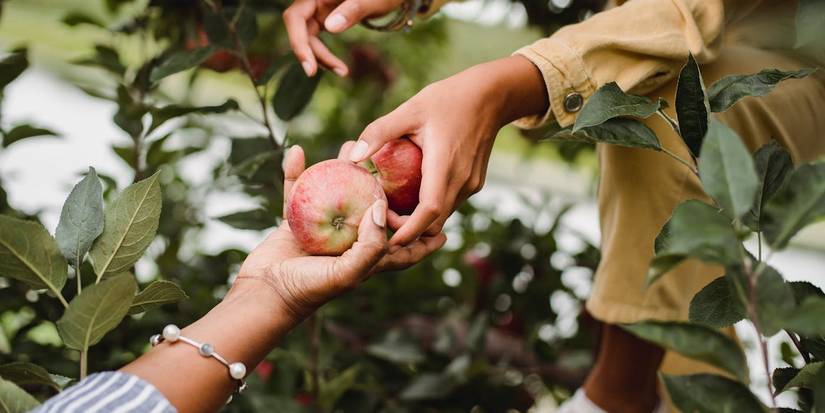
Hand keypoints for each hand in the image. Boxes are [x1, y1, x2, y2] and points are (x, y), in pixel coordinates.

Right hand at [235, 146, 445, 318]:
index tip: (445, 230)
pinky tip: (296, 152)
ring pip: (337, 193)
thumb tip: (383, 208)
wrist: (263, 294)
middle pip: (373, 211)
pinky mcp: (295, 222)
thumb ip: (371, 245)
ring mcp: (321, 230)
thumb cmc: (308, 289)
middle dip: (386, 190)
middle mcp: (347, 242)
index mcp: (366, 258)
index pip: (403, 249)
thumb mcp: (347, 273)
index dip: (424, 241)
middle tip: (398, 164)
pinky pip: (297, 191)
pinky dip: (296, 173)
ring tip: (351, 147)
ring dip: (343, 170)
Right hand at [283, 0, 401, 75]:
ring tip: (342, 72)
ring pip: (307, 37)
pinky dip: (325, 54)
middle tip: (320, 74)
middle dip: (309, 53)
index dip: (298, 42)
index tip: (309, 68)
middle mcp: (313, 1)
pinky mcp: (323, 19)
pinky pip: (316, 39)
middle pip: (299, 29)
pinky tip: (338, 67)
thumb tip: (330, 28)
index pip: (295, 17)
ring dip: (321, 57)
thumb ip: (353, 10)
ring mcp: (317, 10)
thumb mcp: (372, 1)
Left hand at [346, 56, 548, 245]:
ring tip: (392, 207)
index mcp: (445, 164)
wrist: (491, 95)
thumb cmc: (449, 98)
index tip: (386, 238)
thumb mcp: (410, 109)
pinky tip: (412, 193)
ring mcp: (471, 184)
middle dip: (408, 230)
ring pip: (443, 215)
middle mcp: (462, 181)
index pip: (429, 211)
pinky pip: (450, 203)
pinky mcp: (474, 182)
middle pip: (434, 222)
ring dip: (420, 219)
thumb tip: (352, 156)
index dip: (408, 230)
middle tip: (381, 217)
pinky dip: (431, 207)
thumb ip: (380, 132)